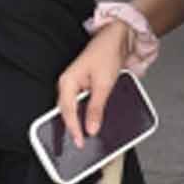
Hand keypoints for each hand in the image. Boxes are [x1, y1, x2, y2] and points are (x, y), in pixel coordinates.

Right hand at [56, 23, 130, 146]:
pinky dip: (86, 115)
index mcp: (67, 82)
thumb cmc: (107, 53)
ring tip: (86, 138)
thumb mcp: (104, 84)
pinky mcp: (84, 86)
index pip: (67, 112)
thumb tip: (91, 128)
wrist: (117, 38)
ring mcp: (75, 85)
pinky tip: (93, 123)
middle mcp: (68, 84)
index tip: (79, 142)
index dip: (73, 129)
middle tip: (80, 145)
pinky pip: (81, 104)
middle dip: (73, 129)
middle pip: (67, 112)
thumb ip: (96, 108)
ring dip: (79, 123)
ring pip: (74, 110)